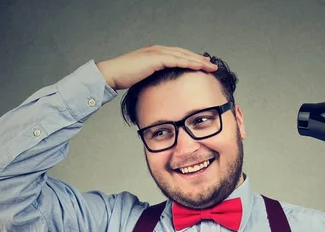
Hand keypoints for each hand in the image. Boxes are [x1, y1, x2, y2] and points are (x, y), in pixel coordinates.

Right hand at [95, 45, 217, 90]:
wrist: (112, 74)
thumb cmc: (124, 78)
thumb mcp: (144, 78)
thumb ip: (154, 79)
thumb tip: (162, 89)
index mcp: (155, 53)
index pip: (178, 55)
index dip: (192, 60)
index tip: (203, 65)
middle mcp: (157, 49)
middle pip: (184, 53)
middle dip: (199, 59)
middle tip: (212, 65)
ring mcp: (157, 52)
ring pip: (183, 55)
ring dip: (199, 61)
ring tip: (211, 67)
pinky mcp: (155, 58)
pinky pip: (177, 60)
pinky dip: (189, 63)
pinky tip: (199, 66)